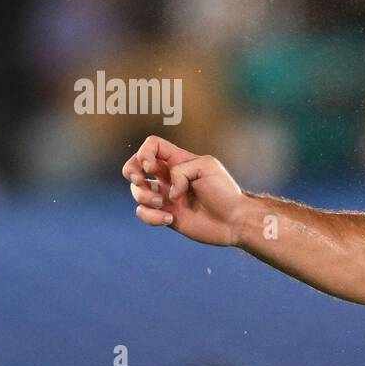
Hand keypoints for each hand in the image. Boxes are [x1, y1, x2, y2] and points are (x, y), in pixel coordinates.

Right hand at [121, 135, 246, 246]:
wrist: (234, 220)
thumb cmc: (224, 191)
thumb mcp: (206, 167)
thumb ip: (180, 170)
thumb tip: (166, 191)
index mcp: (178, 161)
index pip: (152, 145)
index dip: (144, 153)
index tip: (152, 167)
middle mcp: (168, 177)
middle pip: (134, 165)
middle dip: (131, 171)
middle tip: (141, 180)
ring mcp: (165, 196)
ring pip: (136, 191)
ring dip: (145, 197)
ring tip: (164, 203)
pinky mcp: (165, 215)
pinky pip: (143, 213)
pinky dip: (152, 216)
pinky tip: (170, 218)